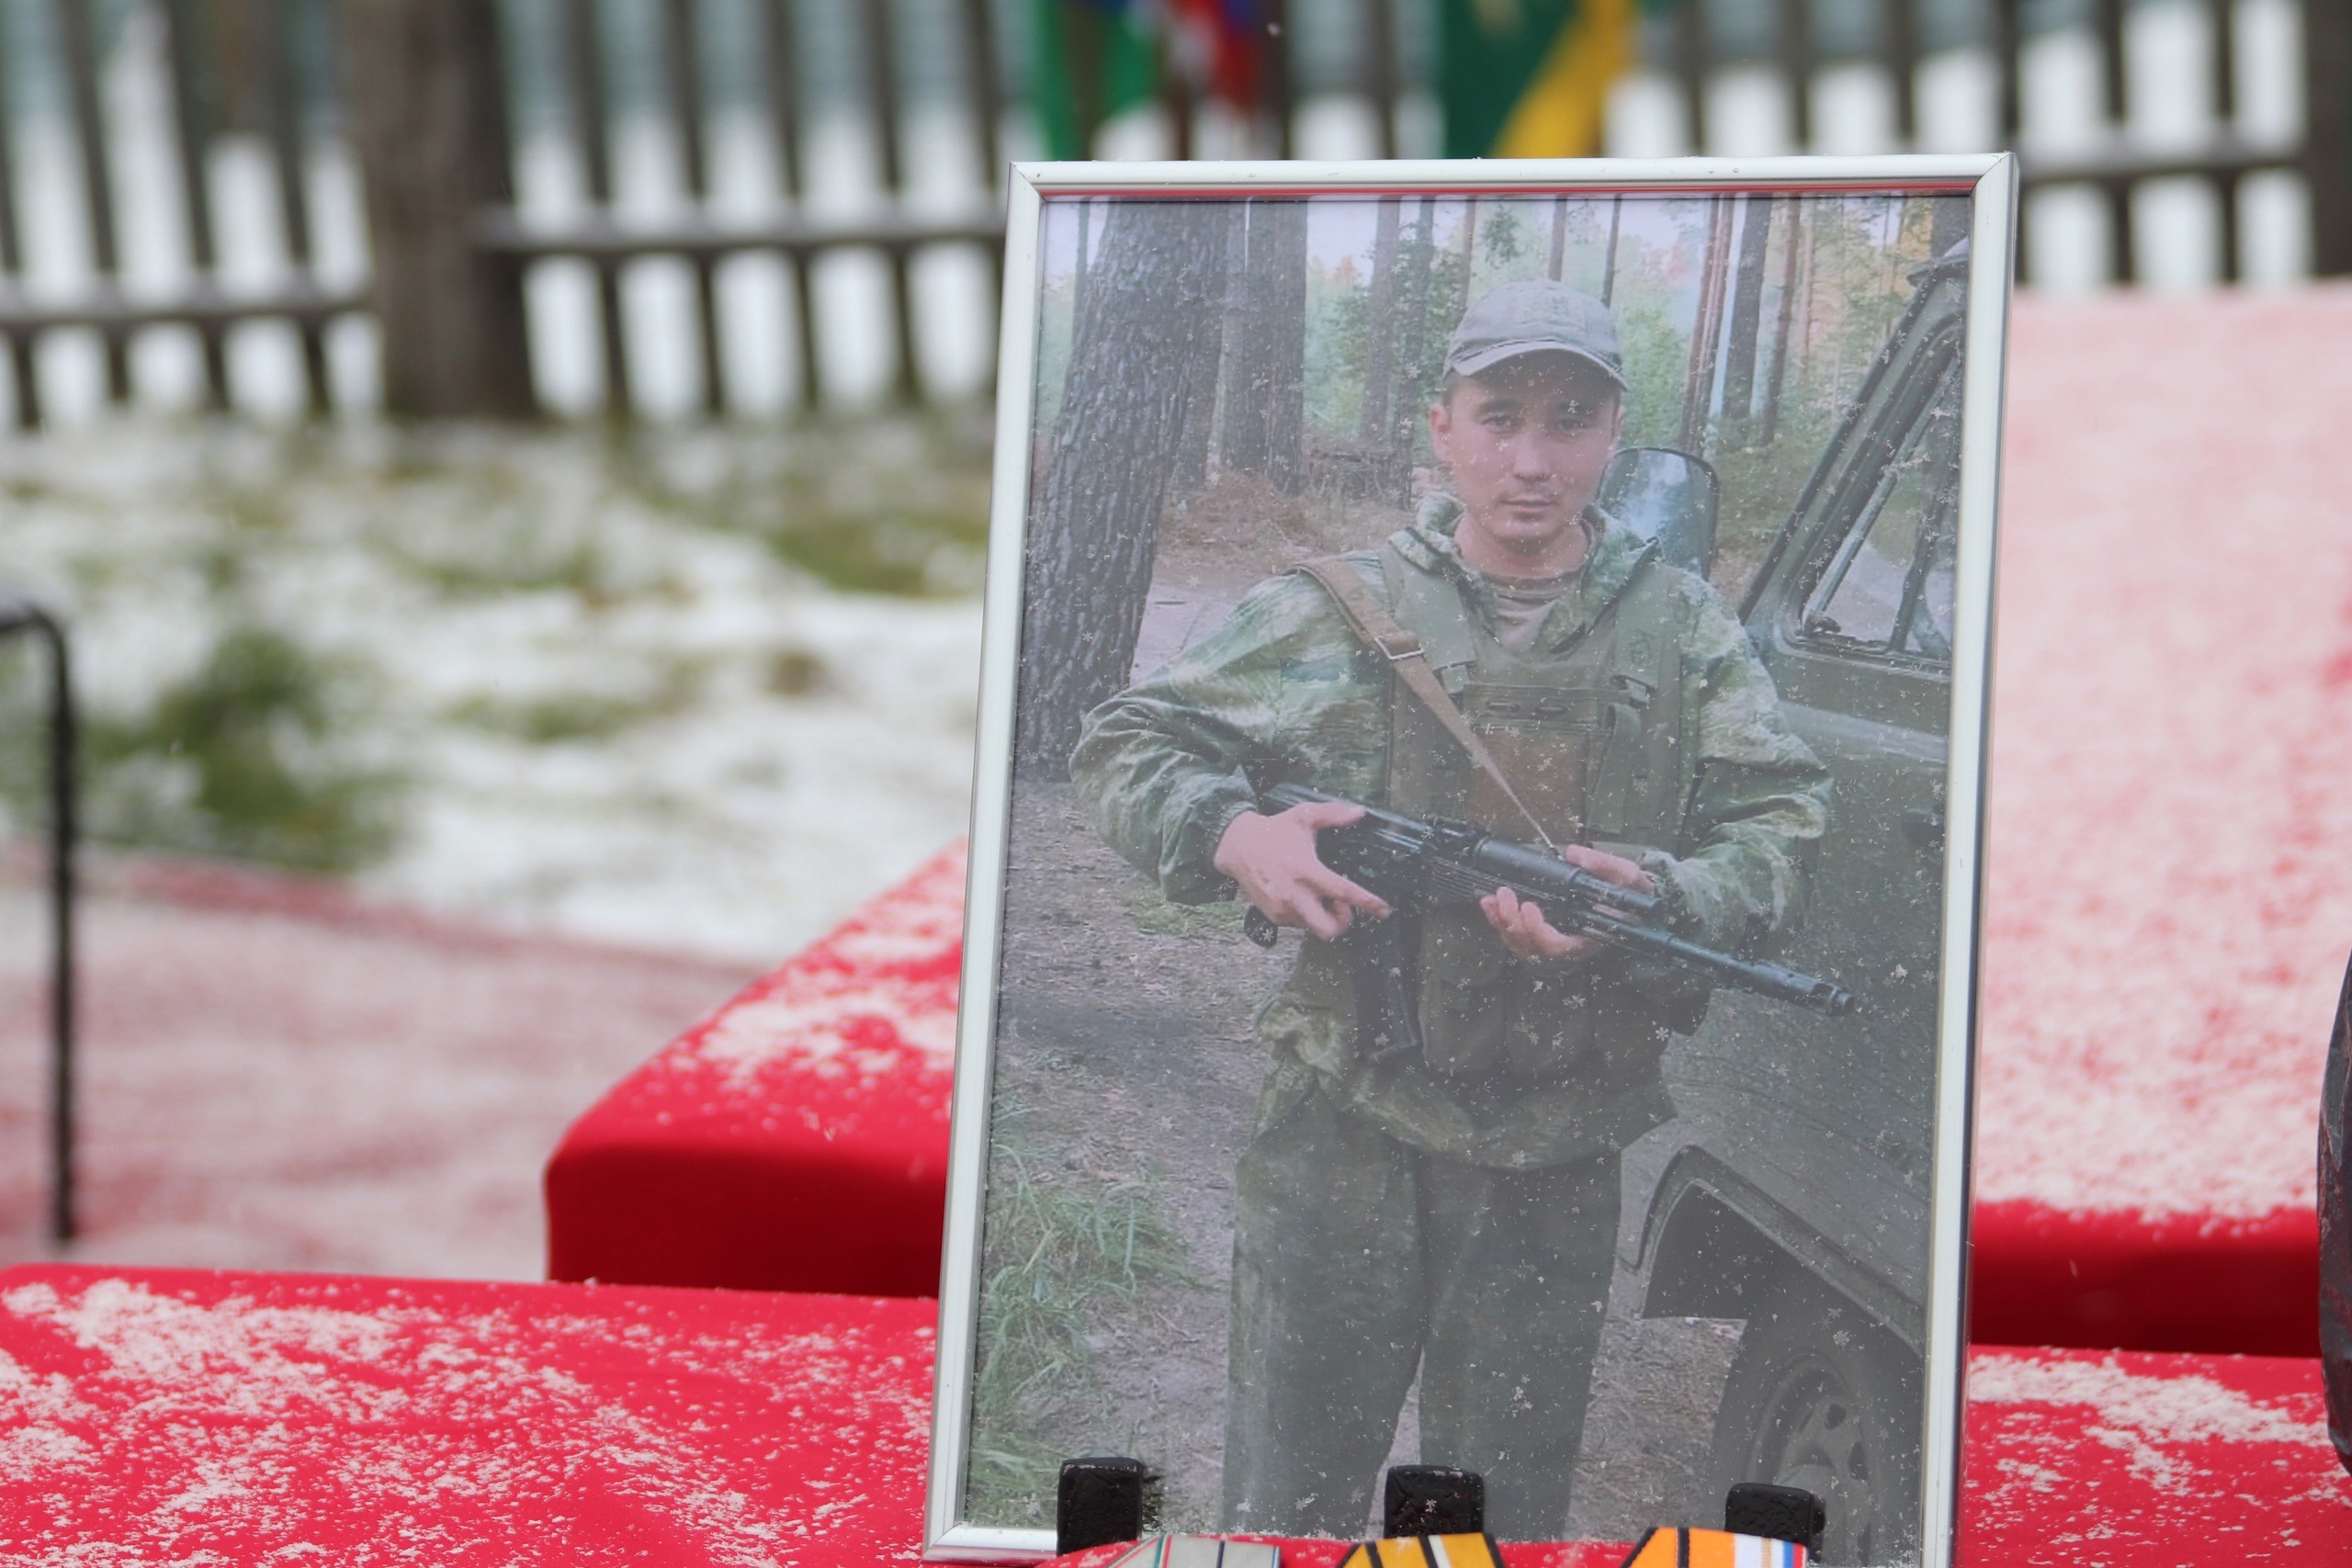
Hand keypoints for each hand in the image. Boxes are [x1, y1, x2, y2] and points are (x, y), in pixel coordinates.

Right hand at [1215, 800, 1390, 942]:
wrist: (1237, 846)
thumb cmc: (1274, 831)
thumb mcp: (1304, 816)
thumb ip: (1333, 814)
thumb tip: (1360, 812)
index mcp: (1306, 870)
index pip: (1343, 892)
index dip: (1367, 903)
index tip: (1383, 910)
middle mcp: (1294, 894)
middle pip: (1328, 929)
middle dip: (1342, 923)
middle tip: (1343, 907)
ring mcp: (1282, 908)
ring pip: (1314, 928)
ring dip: (1323, 916)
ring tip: (1319, 896)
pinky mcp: (1273, 916)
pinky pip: (1298, 924)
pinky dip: (1306, 915)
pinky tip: (1302, 897)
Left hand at [1479, 846, 1656, 963]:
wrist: (1633, 906)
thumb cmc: (1631, 895)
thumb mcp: (1627, 876)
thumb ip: (1606, 865)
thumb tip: (1575, 854)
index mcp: (1589, 938)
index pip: (1557, 947)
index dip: (1537, 930)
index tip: (1529, 905)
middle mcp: (1569, 948)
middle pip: (1531, 949)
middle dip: (1512, 922)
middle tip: (1504, 894)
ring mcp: (1555, 945)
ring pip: (1519, 946)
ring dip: (1501, 923)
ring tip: (1491, 898)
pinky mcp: (1544, 936)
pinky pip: (1517, 938)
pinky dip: (1500, 922)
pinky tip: (1490, 904)